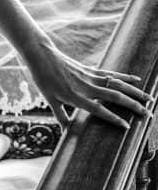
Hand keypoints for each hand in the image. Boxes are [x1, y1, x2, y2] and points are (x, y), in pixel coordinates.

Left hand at [27, 42, 152, 129]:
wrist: (43, 56)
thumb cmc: (44, 80)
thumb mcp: (49, 100)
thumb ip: (60, 116)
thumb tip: (65, 133)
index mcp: (76, 97)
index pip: (99, 110)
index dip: (113, 118)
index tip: (127, 126)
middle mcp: (87, 87)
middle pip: (115, 97)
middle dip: (133, 106)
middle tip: (147, 115)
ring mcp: (91, 77)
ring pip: (118, 85)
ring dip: (135, 92)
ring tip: (150, 99)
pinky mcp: (92, 70)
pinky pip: (112, 75)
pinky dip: (126, 78)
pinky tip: (137, 81)